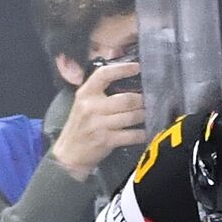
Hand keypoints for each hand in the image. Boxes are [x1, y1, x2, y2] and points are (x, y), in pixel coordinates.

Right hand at [50, 63, 147, 181]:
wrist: (69, 154)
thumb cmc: (81, 126)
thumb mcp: (84, 105)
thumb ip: (100, 92)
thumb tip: (128, 81)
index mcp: (85, 94)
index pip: (103, 74)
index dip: (122, 69)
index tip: (138, 67)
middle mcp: (91, 107)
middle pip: (126, 99)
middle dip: (142, 100)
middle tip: (151, 100)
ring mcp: (99, 124)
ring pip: (133, 116)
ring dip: (145, 115)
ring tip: (150, 114)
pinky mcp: (107, 140)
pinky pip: (133, 134)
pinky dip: (143, 133)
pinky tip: (147, 131)